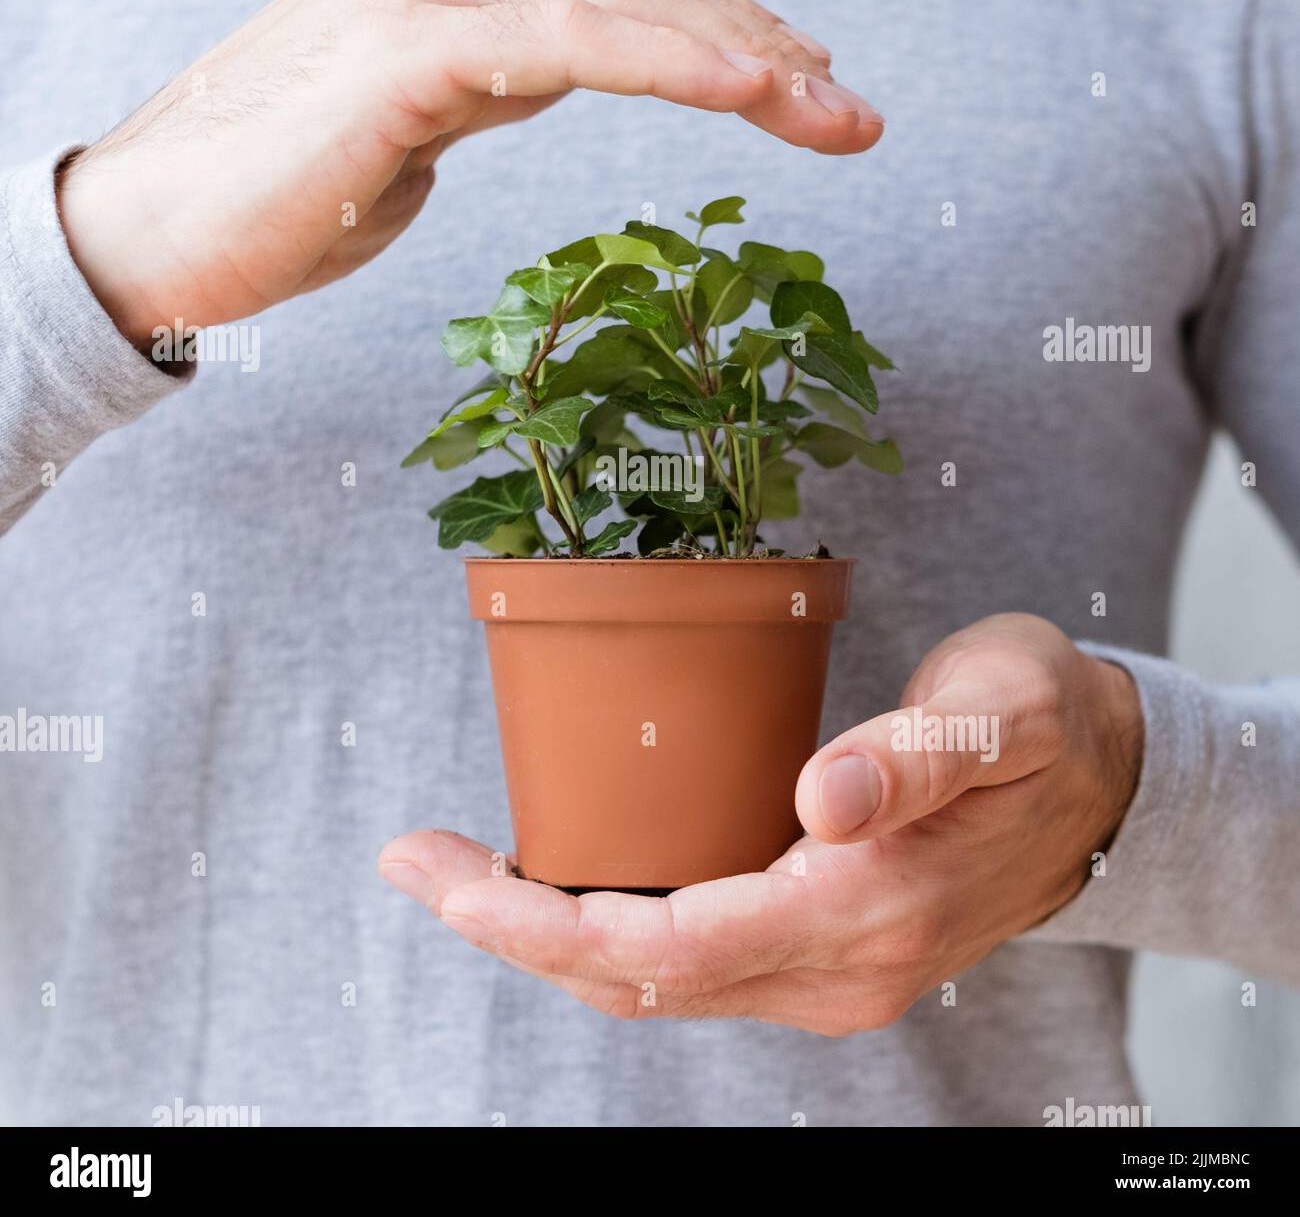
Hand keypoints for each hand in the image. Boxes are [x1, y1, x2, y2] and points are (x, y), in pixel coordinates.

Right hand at [57, 0, 882, 349]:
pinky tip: (755, 86)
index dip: (726, 32)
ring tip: (833, 106)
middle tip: (852, 108)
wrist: (158, 232)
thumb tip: (560, 65)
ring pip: (624, 3)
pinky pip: (573, 45)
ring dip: (747, 53)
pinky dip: (673, 61)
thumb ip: (493, 74)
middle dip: (764, 44)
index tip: (808, 85)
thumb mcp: (418, 119)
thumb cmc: (284, 192)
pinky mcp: (410, 45)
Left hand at [378, 614, 1142, 1034]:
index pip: (674, 946)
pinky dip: (617, 932)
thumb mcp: (997, 716)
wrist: (1105, 784)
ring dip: (555, 935)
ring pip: (663, 981)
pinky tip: (570, 882)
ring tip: (465, 871)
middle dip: (517, 929)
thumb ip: (912, 761)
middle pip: (645, 978)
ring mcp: (835, 973)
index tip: (444, 878)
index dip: (544, 922)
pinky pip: (698, 963)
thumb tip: (821, 803)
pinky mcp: (828, 952)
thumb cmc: (1042, 728)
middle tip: (417, 859)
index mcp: (873, 906)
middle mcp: (844, 967)